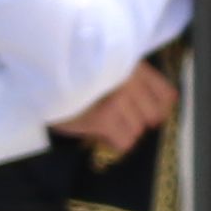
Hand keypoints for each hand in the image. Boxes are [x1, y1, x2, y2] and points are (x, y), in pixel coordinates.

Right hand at [52, 61, 179, 154]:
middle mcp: (129, 81)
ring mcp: (117, 100)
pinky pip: (125, 141)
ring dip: (124, 132)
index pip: (165, 94)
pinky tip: (103, 135)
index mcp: (133, 67)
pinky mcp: (103, 118)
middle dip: (138, 121)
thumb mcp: (106, 67)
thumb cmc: (74, 74)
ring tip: (107, 126)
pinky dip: (116, 143)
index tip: (146, 112)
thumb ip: (130, 79)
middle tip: (120, 120)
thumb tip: (157, 106)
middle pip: (152, 116)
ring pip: (138, 130)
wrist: (44, 77)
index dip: (159, 108)